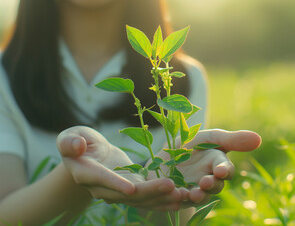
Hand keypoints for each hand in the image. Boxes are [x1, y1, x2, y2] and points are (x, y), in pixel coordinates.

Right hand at [57, 126, 186, 210]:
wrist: (87, 155)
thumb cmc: (79, 141)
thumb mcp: (71, 135)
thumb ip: (70, 141)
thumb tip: (76, 146)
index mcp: (86, 173)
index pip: (101, 180)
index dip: (115, 183)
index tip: (131, 188)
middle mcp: (102, 188)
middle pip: (127, 194)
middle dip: (149, 192)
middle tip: (171, 186)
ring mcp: (117, 192)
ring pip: (140, 200)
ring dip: (161, 199)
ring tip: (182, 195)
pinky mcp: (130, 191)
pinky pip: (147, 199)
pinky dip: (163, 200)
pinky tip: (182, 198)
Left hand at [147, 129, 260, 204]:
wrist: (164, 155)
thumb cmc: (192, 144)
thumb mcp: (209, 137)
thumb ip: (231, 139)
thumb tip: (258, 139)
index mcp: (217, 164)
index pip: (226, 170)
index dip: (224, 170)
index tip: (220, 171)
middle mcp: (208, 180)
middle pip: (215, 186)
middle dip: (211, 185)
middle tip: (205, 182)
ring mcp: (193, 190)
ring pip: (199, 197)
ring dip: (196, 195)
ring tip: (190, 193)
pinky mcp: (177, 197)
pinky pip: (178, 200)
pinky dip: (176, 197)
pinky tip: (172, 191)